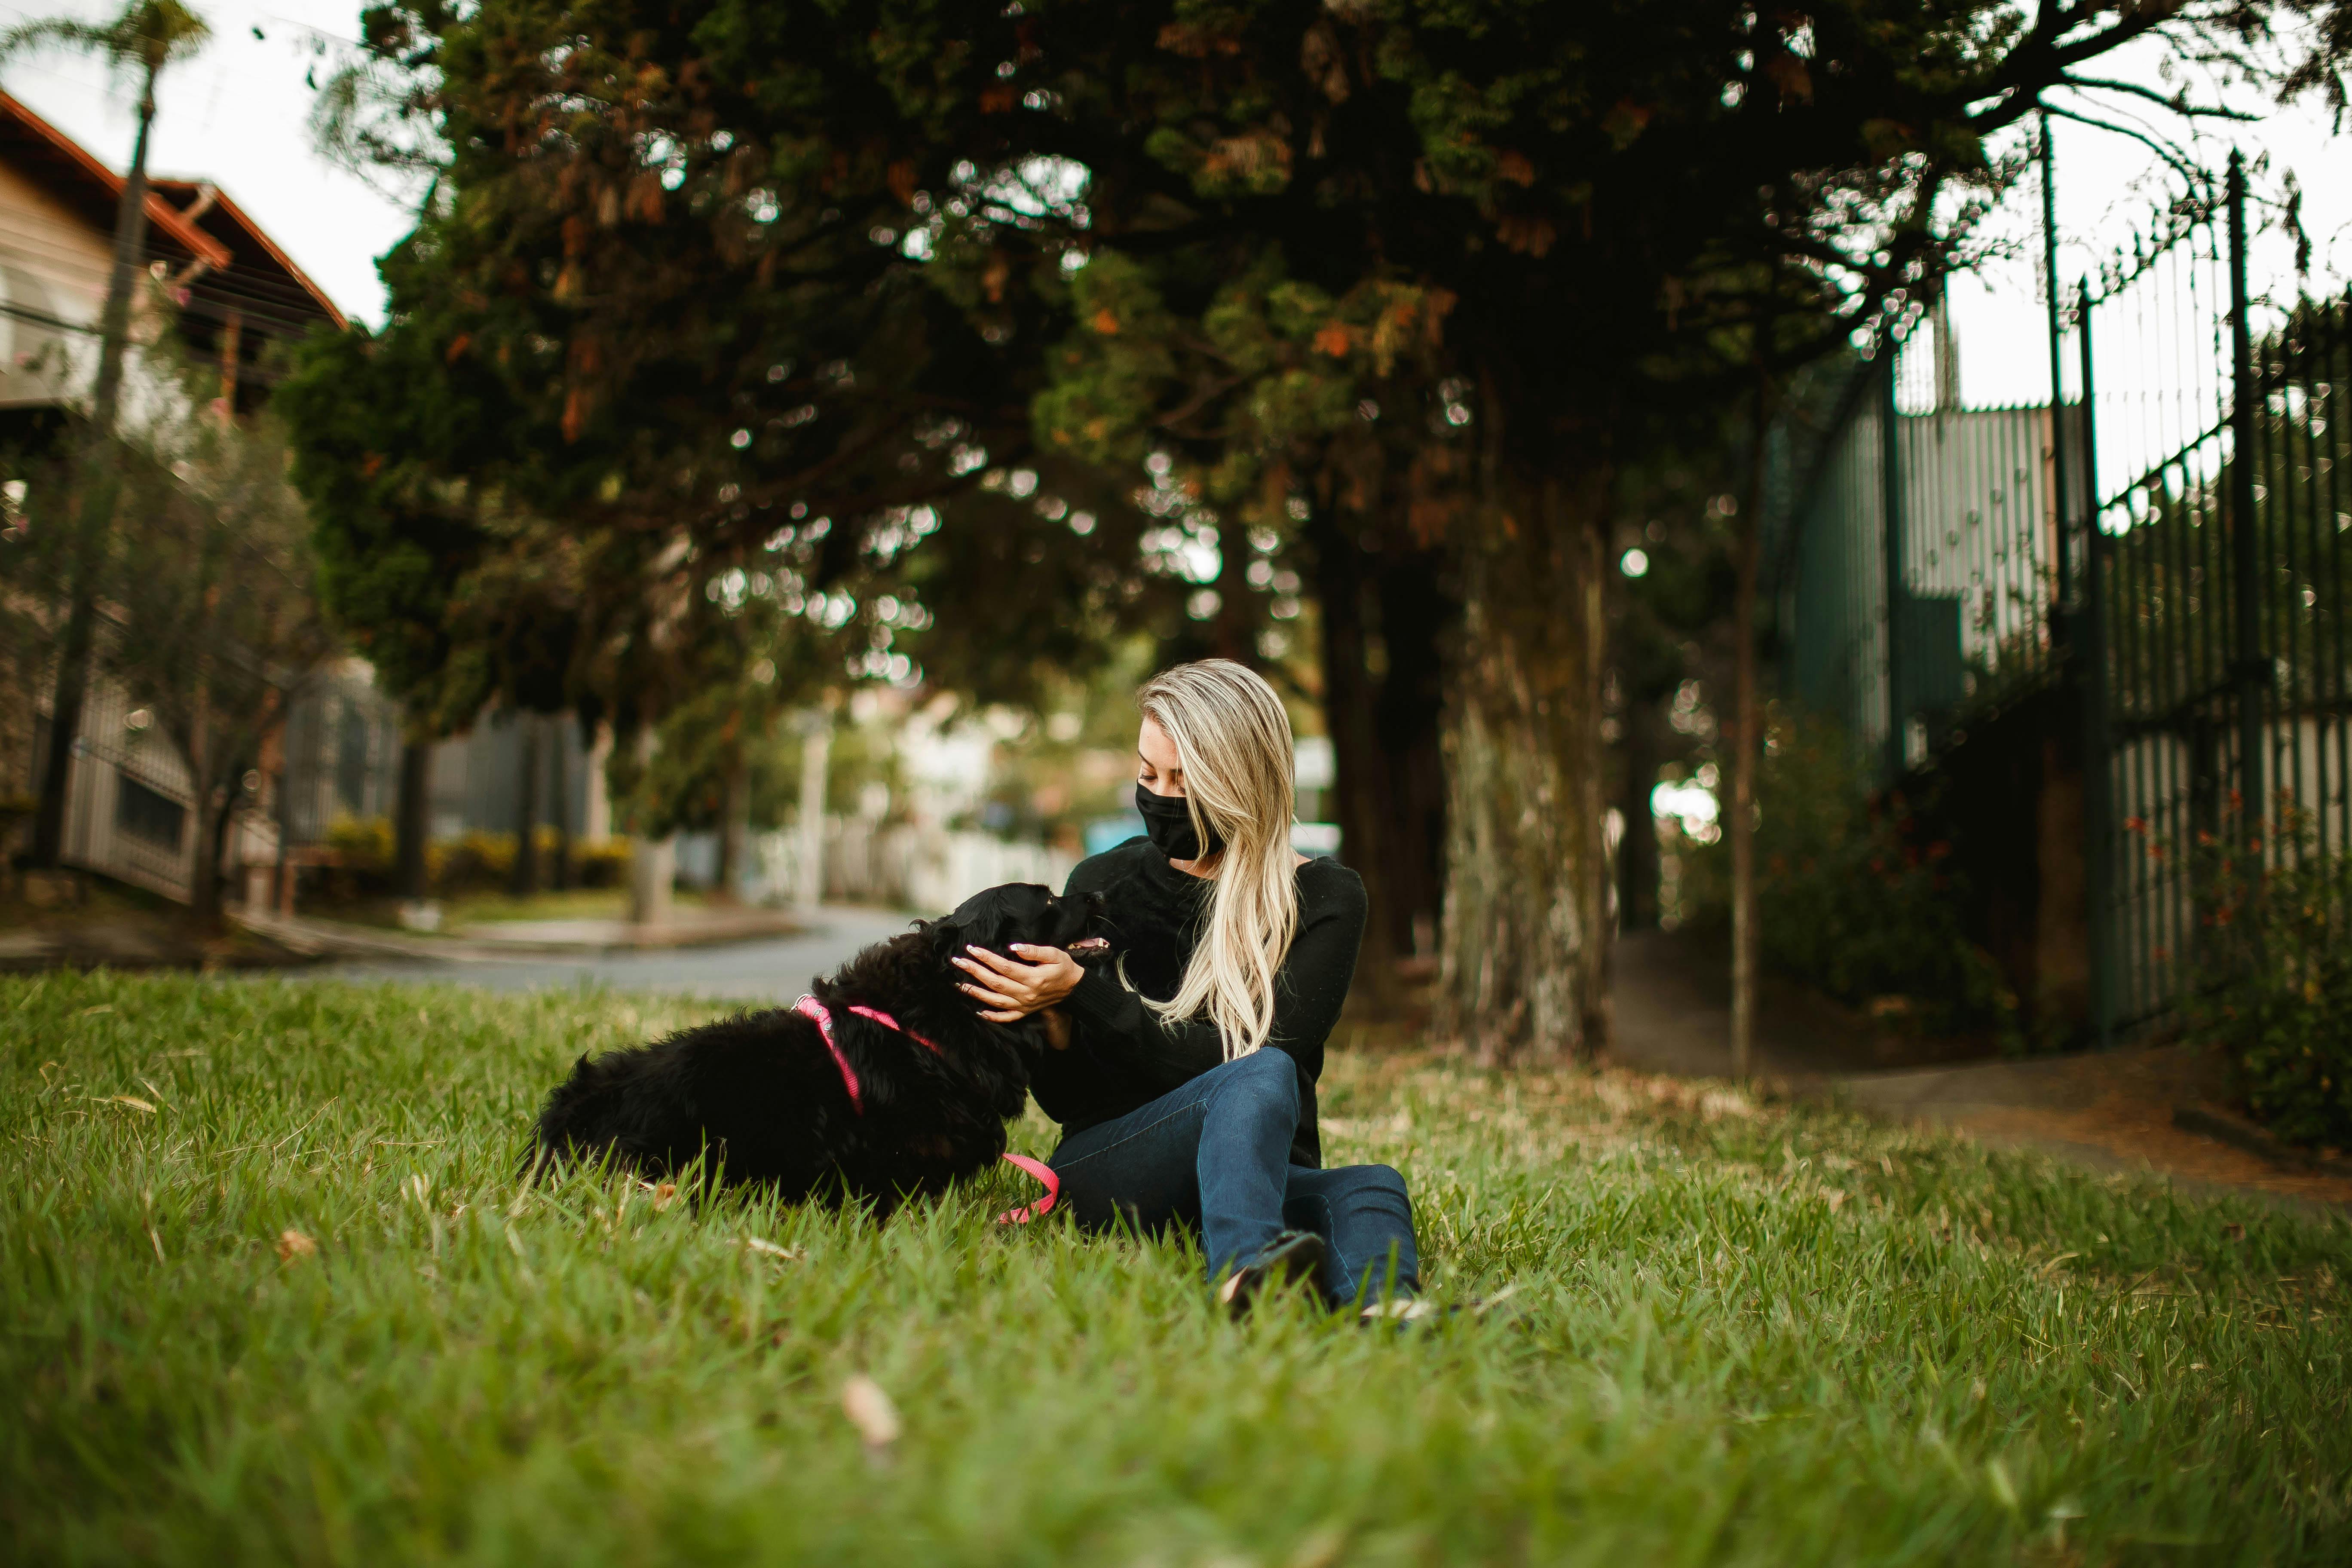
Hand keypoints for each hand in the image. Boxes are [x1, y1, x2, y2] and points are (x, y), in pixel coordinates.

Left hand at [952, 943, 1082, 1023]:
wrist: (1074, 988)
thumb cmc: (1063, 967)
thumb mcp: (1054, 954)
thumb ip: (1034, 951)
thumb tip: (1014, 947)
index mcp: (1033, 978)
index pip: (1004, 967)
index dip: (986, 958)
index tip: (972, 949)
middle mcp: (1026, 994)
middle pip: (995, 983)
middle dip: (975, 972)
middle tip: (958, 962)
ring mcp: (1024, 1005)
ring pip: (996, 1001)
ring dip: (976, 993)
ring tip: (960, 984)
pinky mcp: (1024, 1012)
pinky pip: (1006, 1017)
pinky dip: (992, 1016)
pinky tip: (978, 1011)